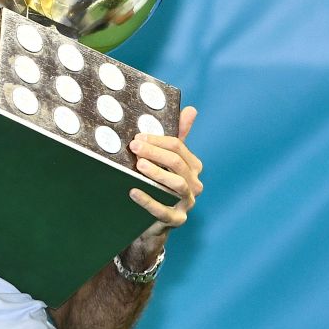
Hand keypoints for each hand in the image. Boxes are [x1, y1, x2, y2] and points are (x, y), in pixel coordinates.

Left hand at [128, 106, 202, 239]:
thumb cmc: (159, 183)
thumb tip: (191, 109)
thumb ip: (177, 135)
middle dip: (155, 153)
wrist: (152, 219)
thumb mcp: (166, 159)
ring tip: (139, 165)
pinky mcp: (176, 220)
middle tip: (134, 147)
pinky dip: (149, 200)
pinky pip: (164, 210)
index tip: (138, 137)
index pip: (178, 147)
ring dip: (157, 173)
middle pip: (177, 164)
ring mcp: (187, 203)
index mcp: (193, 167)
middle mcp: (194, 184)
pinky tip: (133, 191)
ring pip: (177, 185)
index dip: (158, 141)